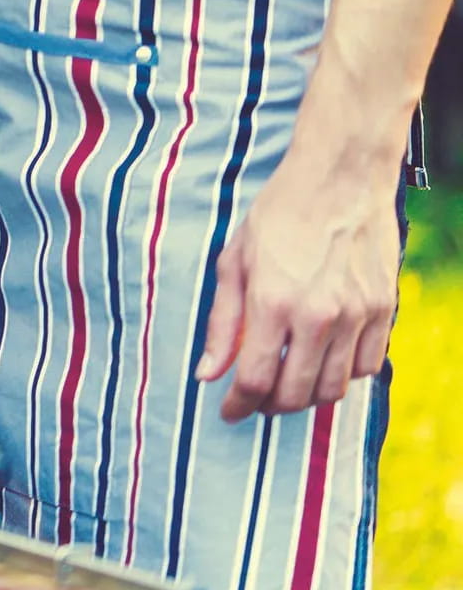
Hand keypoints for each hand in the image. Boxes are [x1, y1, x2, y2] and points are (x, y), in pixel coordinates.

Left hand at [196, 150, 399, 420]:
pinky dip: (341, 376)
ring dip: (306, 396)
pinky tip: (321, 362)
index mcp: (272, 302)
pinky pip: (365, 367)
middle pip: (295, 394)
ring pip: (333, 388)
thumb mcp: (234, 261)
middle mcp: (318, 315)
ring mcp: (357, 314)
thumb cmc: (279, 214)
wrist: (340, 178)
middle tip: (255, 399)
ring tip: (286, 383)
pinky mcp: (383, 309)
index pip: (254, 379)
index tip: (228, 411)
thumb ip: (221, 323)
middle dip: (269, 406)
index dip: (237, 405)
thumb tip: (207, 373)